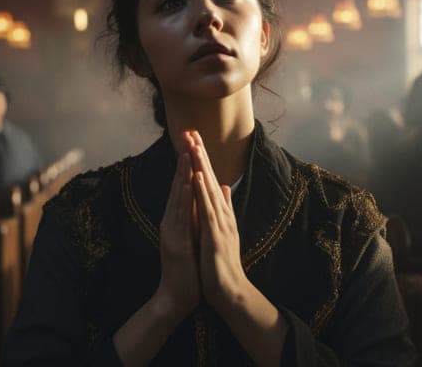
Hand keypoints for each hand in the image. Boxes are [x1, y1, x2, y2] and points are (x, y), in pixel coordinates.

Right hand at [155, 152, 200, 320]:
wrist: (176, 296)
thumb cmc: (186, 268)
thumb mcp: (191, 237)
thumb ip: (194, 217)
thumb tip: (200, 199)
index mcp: (177, 219)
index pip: (183, 186)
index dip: (188, 164)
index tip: (194, 142)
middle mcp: (171, 221)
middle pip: (177, 185)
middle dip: (183, 161)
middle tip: (187, 137)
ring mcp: (171, 231)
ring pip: (177, 197)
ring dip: (182, 175)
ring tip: (187, 153)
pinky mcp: (176, 242)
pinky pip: (180, 217)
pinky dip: (184, 199)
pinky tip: (187, 185)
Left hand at [184, 130, 250, 313]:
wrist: (229, 291)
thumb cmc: (221, 264)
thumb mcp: (221, 230)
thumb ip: (222, 207)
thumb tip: (222, 186)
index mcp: (220, 213)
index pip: (209, 180)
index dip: (201, 159)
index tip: (192, 139)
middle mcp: (222, 214)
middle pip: (209, 178)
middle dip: (200, 154)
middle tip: (191, 130)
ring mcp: (220, 223)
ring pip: (208, 188)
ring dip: (202, 166)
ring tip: (194, 145)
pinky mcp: (216, 235)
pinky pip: (208, 209)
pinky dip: (203, 191)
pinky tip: (198, 176)